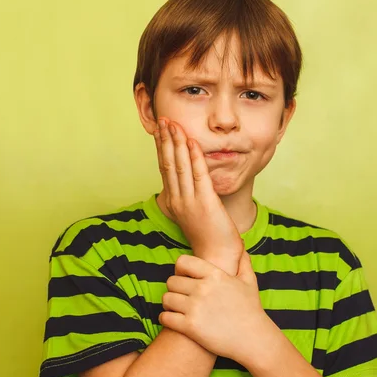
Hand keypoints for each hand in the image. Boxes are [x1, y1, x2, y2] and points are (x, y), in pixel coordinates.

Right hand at [153, 117, 243, 266]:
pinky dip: (195, 157)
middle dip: (166, 140)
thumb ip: (190, 196)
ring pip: (180, 167)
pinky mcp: (206, 203)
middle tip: (163, 120)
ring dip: (177, 143)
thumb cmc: (209, 237)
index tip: (160, 130)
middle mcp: (178, 200)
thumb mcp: (195, 214)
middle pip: (169, 164)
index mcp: (174, 202)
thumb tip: (191, 180)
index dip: (162, 148)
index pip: (165, 169)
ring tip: (173, 125)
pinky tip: (192, 142)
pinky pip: (199, 175)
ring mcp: (190, 202)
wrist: (216, 256)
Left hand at [159, 249, 267, 361]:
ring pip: (166, 298)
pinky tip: (173, 320)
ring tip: (176, 308)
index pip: (183, 262)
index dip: (180, 269)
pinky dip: (165, 318)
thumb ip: (242, 261)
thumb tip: (240, 244)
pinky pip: (165, 317)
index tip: (183, 277)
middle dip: (174, 288)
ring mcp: (195, 308)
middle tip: (180, 296)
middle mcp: (203, 289)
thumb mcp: (250, 281)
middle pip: (171, 281)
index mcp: (215, 275)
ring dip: (169, 303)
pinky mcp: (190, 327)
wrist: (253, 339)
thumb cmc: (251, 310)